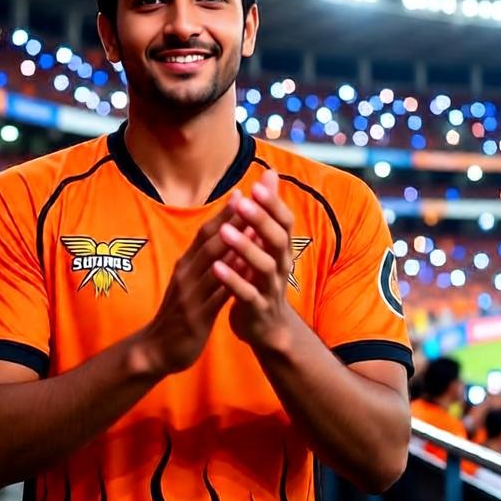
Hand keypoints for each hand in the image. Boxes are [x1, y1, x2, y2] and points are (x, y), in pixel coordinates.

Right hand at [139, 199, 249, 375]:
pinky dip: (233, 283)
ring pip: (215, 265)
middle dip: (235, 221)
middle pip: (212, 242)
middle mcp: (186, 274)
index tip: (246, 191)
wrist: (157, 349)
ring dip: (236, 246)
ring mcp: (190, 295)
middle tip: (256, 201)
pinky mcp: (196, 317)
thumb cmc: (180, 312)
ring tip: (257, 230)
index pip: (206, 232)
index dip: (225, 212)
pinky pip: (217, 297)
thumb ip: (206, 260)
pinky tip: (250, 274)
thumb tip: (227, 235)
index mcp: (186, 264)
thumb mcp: (190, 281)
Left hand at [213, 169, 293, 349]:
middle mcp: (280, 266)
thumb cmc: (263, 278)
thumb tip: (270, 172)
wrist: (267, 327)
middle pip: (276, 240)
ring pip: (263, 266)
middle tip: (242, 202)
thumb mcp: (268, 243)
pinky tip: (217, 267)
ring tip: (225, 231)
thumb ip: (268, 210)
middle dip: (260, 220)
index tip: (257, 185)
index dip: (273, 204)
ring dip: (245, 247)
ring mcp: (270, 289)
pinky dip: (233, 280)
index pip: (284, 221)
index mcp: (281, 249)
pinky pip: (247, 294)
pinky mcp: (257, 309)